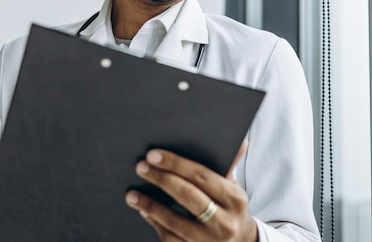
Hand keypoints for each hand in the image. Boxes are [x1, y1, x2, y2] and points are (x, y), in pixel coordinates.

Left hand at [125, 141, 257, 241]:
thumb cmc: (230, 207)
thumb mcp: (233, 186)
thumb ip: (229, 163)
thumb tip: (239, 139)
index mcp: (234, 199)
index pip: (202, 176)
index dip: (176, 164)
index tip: (154, 155)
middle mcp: (225, 222)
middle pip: (188, 197)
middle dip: (162, 180)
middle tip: (141, 167)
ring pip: (175, 222)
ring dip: (150, 206)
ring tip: (132, 194)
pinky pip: (171, 239)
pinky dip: (155, 223)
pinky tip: (144, 212)